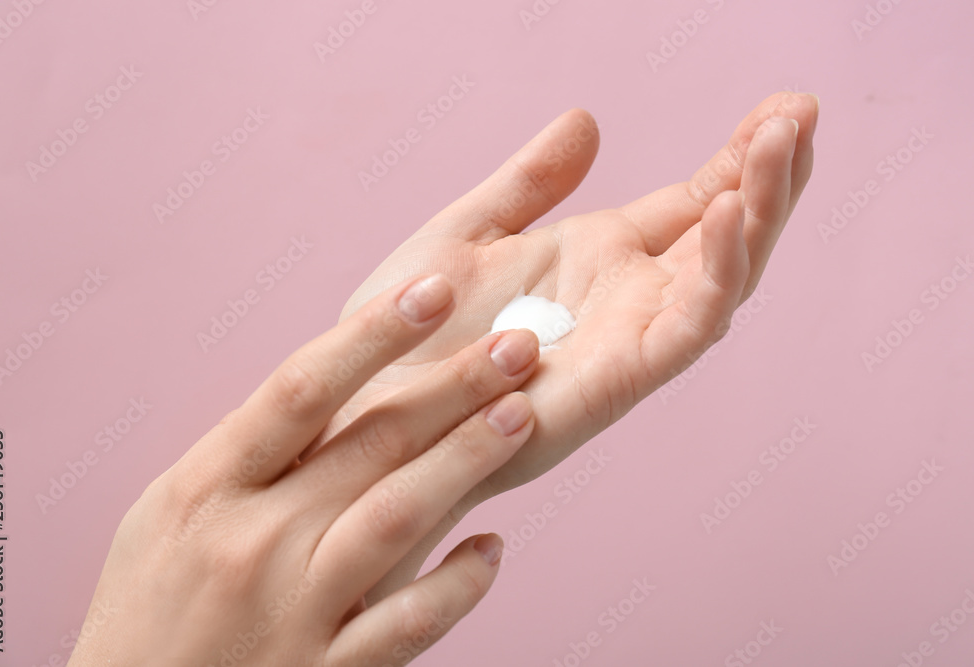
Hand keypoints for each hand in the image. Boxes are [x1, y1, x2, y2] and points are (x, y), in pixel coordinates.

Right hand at [68, 274, 541, 665]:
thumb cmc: (149, 607)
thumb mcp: (171, 515)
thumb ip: (250, 455)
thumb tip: (338, 390)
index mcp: (207, 487)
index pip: (302, 388)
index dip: (373, 334)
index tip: (433, 289)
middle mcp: (252, 540)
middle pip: (370, 441)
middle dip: (452, 387)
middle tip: (520, 344)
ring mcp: (293, 609)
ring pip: (399, 516)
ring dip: (467, 461)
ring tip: (522, 415)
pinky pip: (409, 622)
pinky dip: (457, 584)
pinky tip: (492, 549)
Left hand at [322, 93, 818, 600]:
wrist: (362, 410)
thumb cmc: (405, 332)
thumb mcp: (467, 235)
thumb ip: (529, 184)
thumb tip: (586, 119)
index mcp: (598, 259)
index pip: (692, 201)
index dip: (739, 157)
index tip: (784, 104)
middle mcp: (625, 299)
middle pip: (725, 235)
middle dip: (770, 176)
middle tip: (805, 110)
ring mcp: (624, 340)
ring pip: (721, 278)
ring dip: (759, 213)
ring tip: (782, 142)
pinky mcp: (614, 382)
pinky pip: (684, 330)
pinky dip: (716, 274)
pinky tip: (728, 213)